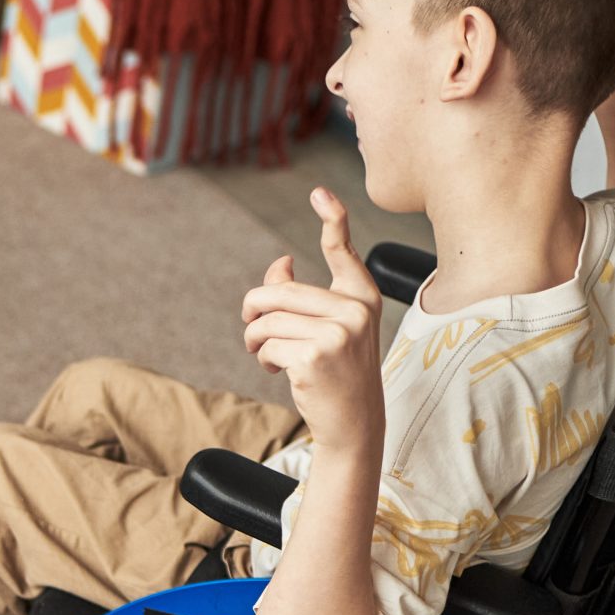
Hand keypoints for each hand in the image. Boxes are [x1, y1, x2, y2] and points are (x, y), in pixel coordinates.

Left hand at [240, 188, 385, 455]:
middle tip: (251, 330)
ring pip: (268, 320)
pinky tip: (278, 370)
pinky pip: (267, 345)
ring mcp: (339, 333)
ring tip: (266, 354)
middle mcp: (356, 310)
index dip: (332, 218)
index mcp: (363, 296)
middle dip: (254, 310)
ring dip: (255, 339)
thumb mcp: (328, 329)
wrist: (354, 422)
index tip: (319, 192)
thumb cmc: (337, 371)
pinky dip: (264, 358)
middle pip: (278, 291)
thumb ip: (301, 296)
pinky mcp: (316, 356)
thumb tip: (280, 264)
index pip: (344, 251)